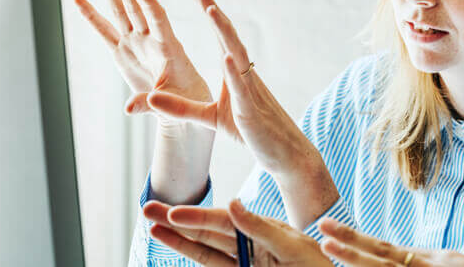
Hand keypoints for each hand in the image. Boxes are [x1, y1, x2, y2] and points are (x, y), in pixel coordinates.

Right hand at [74, 0, 211, 124]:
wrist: (184, 106)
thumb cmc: (187, 102)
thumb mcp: (174, 105)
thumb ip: (151, 104)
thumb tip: (128, 110)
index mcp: (169, 48)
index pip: (158, 19)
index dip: (148, 2)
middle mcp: (150, 40)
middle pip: (136, 7)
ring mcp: (135, 44)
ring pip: (120, 12)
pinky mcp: (123, 53)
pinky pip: (104, 31)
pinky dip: (91, 16)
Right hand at [142, 198, 334, 266]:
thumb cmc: (317, 266)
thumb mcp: (292, 246)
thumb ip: (260, 228)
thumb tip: (232, 204)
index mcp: (263, 229)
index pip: (223, 221)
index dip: (197, 217)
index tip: (172, 212)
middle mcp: (249, 244)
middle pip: (206, 233)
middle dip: (176, 222)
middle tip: (146, 209)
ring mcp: (244, 264)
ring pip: (204, 251)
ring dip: (178, 240)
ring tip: (152, 229)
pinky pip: (215, 266)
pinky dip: (194, 256)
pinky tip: (175, 244)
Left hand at [143, 0, 338, 227]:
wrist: (284, 154)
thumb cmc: (251, 132)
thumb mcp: (210, 118)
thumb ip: (181, 108)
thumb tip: (151, 97)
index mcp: (235, 74)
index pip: (221, 36)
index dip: (210, 12)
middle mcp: (244, 75)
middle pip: (228, 36)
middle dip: (213, 10)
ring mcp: (250, 90)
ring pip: (237, 54)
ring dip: (224, 32)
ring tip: (210, 10)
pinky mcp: (251, 111)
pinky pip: (242, 88)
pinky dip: (234, 71)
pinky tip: (226, 56)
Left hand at [318, 220, 463, 266]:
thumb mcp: (453, 265)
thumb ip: (425, 261)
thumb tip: (391, 257)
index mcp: (433, 261)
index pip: (387, 250)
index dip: (356, 239)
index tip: (327, 231)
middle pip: (384, 259)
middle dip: (351, 248)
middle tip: (322, 235)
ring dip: (361, 262)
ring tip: (330, 248)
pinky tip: (361, 266)